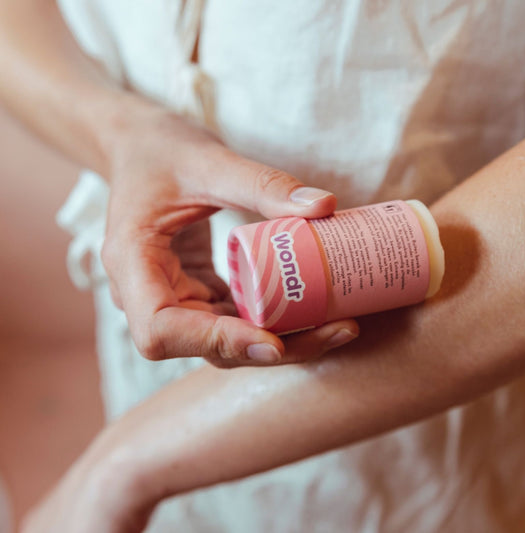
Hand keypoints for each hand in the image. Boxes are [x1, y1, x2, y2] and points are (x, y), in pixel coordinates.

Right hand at [101, 99, 358, 366]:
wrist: (141, 149)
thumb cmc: (162, 150)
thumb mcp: (211, 161)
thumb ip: (264, 184)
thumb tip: (325, 206)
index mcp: (131, 261)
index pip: (161, 329)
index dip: (216, 341)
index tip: (274, 341)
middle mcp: (145, 292)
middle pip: (204, 345)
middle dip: (270, 348)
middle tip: (336, 331)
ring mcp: (171, 295)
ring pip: (223, 341)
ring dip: (281, 340)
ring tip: (338, 325)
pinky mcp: (194, 291)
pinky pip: (232, 319)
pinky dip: (271, 321)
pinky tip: (312, 309)